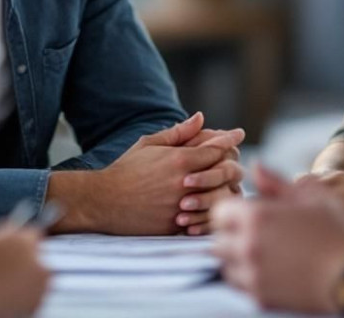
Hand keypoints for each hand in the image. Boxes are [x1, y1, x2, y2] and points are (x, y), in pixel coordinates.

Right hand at [50, 112, 233, 234]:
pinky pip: (205, 218)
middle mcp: (185, 183)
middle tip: (236, 158)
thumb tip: (200, 117)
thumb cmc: (126, 170)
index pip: (216, 148)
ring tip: (231, 181)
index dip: (229, 140)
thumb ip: (178, 133)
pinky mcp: (177, 225)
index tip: (239, 134)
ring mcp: (182, 206)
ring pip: (219, 196)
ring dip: (227, 187)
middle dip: (233, 163)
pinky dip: (212, 209)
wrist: (104, 201)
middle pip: (224, 171)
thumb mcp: (149, 145)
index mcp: (179, 160)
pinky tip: (216, 203)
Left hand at [212, 183, 343, 314]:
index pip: (219, 213)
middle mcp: (248, 247)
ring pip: (227, 266)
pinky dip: (249, 279)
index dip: (232, 211)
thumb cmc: (338, 231)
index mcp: (256, 218)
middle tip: (256, 234)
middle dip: (232, 235)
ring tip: (264, 254)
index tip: (246, 214)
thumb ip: (276, 182)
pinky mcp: (262, 299)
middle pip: (219, 241)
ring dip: (237, 259)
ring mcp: (253, 276)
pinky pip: (241, 287)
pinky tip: (273, 271)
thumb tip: (255, 166)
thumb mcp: (312, 196)